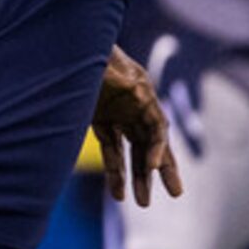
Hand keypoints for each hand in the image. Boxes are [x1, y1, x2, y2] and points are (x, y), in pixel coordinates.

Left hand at [95, 44, 182, 207]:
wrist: (71, 46)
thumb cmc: (90, 53)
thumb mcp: (106, 66)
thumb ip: (121, 81)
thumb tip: (138, 94)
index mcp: (142, 94)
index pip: (157, 127)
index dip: (158, 148)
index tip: (153, 167)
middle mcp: (134, 108)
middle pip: (153, 143)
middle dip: (165, 169)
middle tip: (177, 193)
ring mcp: (118, 116)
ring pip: (134, 152)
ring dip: (139, 177)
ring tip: (142, 203)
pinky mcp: (101, 122)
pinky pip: (112, 152)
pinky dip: (116, 171)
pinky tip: (118, 193)